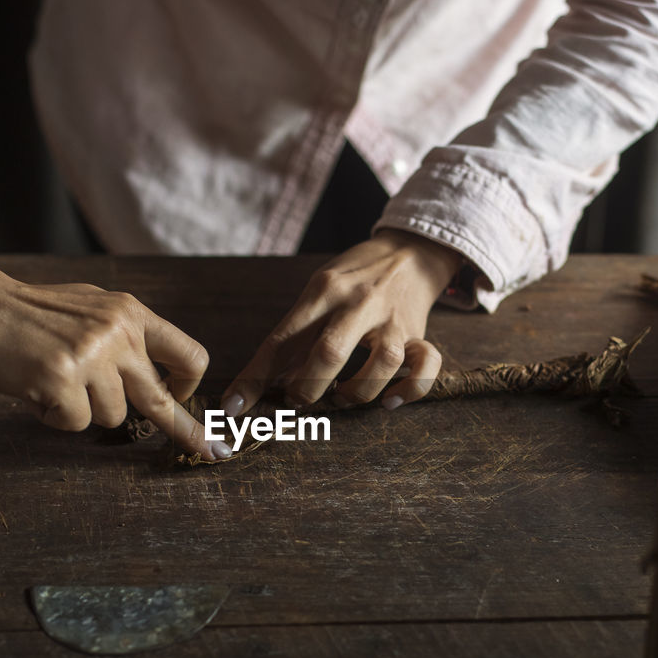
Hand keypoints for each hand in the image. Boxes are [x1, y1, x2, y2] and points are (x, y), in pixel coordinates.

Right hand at [0, 265, 229, 459]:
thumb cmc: (27, 315)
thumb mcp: (89, 310)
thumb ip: (121, 338)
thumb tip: (154, 380)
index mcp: (130, 313)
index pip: (187, 353)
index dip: (190, 384)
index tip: (186, 400)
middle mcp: (118, 332)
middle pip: (160, 397)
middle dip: (185, 430)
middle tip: (212, 451)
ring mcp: (92, 355)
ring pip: (112, 416)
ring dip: (82, 411)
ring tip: (52, 381)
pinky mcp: (62, 378)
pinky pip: (76, 423)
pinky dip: (54, 416)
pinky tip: (34, 390)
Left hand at [222, 229, 462, 415]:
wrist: (410, 250)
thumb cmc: (354, 277)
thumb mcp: (319, 290)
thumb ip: (299, 334)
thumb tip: (271, 383)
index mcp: (323, 291)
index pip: (281, 339)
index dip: (254, 377)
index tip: (232, 407)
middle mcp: (358, 303)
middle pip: (330, 352)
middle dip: (307, 388)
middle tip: (298, 400)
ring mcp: (392, 318)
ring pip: (381, 363)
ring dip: (357, 392)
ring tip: (341, 397)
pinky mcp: (419, 332)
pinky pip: (425, 365)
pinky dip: (409, 390)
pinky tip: (390, 401)